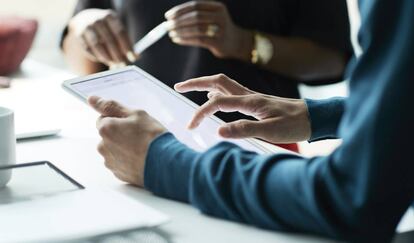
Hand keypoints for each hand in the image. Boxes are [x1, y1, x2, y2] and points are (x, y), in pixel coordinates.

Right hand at [69, 9, 136, 66]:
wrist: (86, 19)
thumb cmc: (108, 29)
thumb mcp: (118, 31)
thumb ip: (127, 43)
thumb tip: (137, 56)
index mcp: (110, 16)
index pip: (120, 32)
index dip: (127, 46)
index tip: (132, 58)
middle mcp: (97, 20)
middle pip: (109, 40)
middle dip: (117, 55)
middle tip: (123, 64)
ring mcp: (87, 26)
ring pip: (97, 45)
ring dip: (107, 57)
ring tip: (113, 64)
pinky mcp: (79, 35)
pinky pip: (88, 49)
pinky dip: (97, 56)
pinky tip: (103, 59)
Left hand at [88, 96, 166, 185]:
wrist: (165, 163)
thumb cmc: (152, 138)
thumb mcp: (136, 114)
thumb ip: (111, 106)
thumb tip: (92, 99)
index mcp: (106, 129)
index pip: (104, 118)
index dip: (119, 119)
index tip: (132, 123)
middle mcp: (103, 146)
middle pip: (108, 135)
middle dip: (120, 134)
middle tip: (139, 135)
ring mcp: (110, 161)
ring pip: (113, 149)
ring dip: (123, 147)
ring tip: (141, 148)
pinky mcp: (117, 173)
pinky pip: (119, 162)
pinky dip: (127, 160)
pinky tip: (140, 158)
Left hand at [165, 1, 251, 59]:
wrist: (236, 42)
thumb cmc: (217, 29)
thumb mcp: (211, 17)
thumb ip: (197, 15)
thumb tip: (172, 18)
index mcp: (217, 7)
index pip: (195, 5)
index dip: (180, 10)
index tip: (168, 16)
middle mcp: (220, 16)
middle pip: (195, 16)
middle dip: (178, 21)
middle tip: (167, 26)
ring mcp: (220, 29)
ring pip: (196, 28)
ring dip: (181, 31)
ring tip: (171, 34)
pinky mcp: (218, 42)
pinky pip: (198, 40)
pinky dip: (185, 39)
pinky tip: (177, 40)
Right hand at [174, 74, 310, 143]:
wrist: (313, 117)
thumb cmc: (294, 125)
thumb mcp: (271, 130)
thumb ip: (245, 129)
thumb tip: (218, 131)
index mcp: (250, 102)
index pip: (217, 103)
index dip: (201, 113)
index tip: (191, 127)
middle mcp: (248, 95)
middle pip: (217, 82)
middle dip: (195, 83)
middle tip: (178, 87)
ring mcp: (252, 97)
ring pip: (223, 84)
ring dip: (205, 85)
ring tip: (190, 90)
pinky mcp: (255, 101)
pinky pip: (231, 92)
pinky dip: (217, 92)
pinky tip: (215, 100)